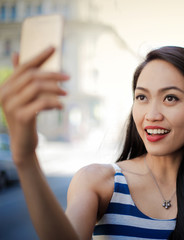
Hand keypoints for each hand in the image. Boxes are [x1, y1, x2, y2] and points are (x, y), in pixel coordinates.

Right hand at [0, 47, 68, 165]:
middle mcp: (4, 94)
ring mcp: (11, 106)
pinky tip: (60, 107)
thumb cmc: (26, 117)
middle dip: (53, 74)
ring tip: (66, 93)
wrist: (23, 143)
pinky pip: (42, 102)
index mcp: (5, 86)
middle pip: (32, 76)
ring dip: (55, 88)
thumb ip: (22, 79)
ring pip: (37, 87)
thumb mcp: (23, 97)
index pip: (23, 66)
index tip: (54, 47)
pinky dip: (54, 102)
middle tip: (68, 77)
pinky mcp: (21, 116)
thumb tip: (16, 54)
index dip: (39, 56)